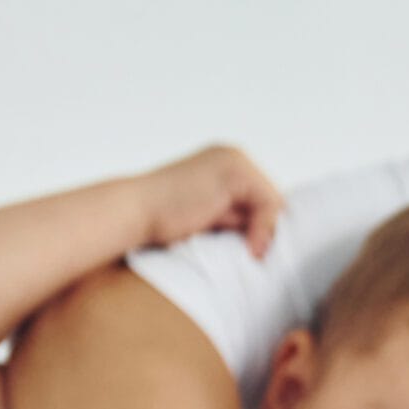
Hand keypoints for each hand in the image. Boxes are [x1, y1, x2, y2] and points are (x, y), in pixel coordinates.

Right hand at [128, 144, 286, 256]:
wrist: (134, 211)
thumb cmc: (163, 221)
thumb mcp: (209, 216)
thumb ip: (236, 217)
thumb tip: (269, 234)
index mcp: (224, 164)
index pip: (261, 197)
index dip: (261, 226)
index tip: (253, 251)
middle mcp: (232, 155)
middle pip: (270, 198)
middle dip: (264, 226)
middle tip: (252, 252)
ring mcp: (234, 159)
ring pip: (273, 202)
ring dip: (264, 230)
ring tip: (250, 251)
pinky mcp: (235, 171)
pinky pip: (269, 203)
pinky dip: (264, 229)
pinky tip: (252, 248)